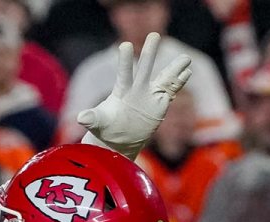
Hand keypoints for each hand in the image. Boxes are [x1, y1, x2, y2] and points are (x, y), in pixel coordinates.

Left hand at [77, 32, 191, 158]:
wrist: (119, 138)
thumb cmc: (106, 128)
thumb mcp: (98, 124)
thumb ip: (92, 118)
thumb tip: (81, 118)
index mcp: (122, 91)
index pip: (124, 73)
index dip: (125, 60)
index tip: (125, 44)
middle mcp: (138, 88)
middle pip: (145, 68)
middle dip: (150, 52)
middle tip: (154, 34)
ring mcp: (150, 94)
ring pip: (164, 78)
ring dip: (174, 68)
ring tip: (186, 57)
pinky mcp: (160, 103)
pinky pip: (172, 90)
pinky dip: (180, 82)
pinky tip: (188, 71)